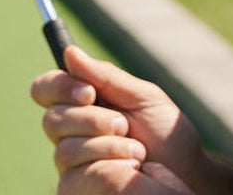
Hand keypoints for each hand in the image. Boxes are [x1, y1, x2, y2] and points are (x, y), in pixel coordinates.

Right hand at [31, 46, 201, 193]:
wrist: (187, 173)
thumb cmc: (165, 133)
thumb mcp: (141, 96)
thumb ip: (105, 76)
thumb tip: (70, 52)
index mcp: (81, 103)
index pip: (45, 88)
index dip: (59, 87)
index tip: (88, 92)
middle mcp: (70, 133)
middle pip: (52, 119)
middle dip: (91, 120)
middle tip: (123, 124)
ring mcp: (72, 164)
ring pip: (64, 150)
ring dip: (106, 145)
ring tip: (137, 150)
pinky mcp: (78, 190)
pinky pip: (73, 178)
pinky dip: (105, 168)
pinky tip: (130, 168)